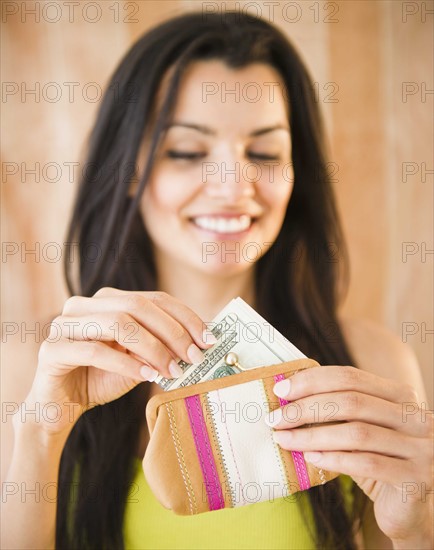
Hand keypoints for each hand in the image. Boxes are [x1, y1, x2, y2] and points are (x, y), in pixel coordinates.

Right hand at [22, 288, 213, 435]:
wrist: (61, 407)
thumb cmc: (102, 378)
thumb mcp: (139, 359)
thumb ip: (162, 346)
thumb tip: (201, 340)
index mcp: (107, 300)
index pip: (154, 298)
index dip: (185, 316)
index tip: (208, 339)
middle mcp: (84, 305)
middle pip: (137, 305)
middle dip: (172, 331)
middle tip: (194, 357)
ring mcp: (64, 324)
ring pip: (118, 323)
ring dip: (153, 348)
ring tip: (172, 371)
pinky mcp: (52, 350)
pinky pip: (95, 352)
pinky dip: (127, 364)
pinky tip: (147, 377)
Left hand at [266, 365, 433, 547]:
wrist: (408, 507)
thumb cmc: (376, 458)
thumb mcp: (360, 426)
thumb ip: (337, 408)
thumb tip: (286, 393)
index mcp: (401, 395)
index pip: (350, 377)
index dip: (312, 381)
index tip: (280, 390)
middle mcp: (416, 416)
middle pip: (351, 402)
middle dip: (305, 408)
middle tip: (274, 418)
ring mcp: (421, 447)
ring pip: (356, 433)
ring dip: (311, 436)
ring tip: (284, 439)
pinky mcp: (417, 478)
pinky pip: (367, 464)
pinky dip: (334, 459)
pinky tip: (310, 458)